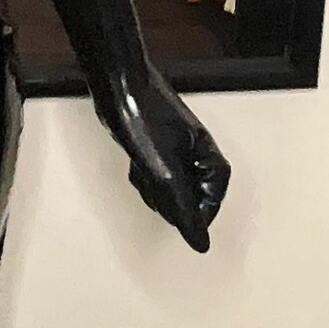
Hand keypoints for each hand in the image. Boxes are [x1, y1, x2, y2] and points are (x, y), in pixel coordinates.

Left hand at [96, 64, 230, 253]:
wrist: (117, 84)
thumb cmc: (142, 118)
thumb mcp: (164, 174)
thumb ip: (182, 211)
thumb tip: (199, 243)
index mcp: (210, 158)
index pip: (211, 203)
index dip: (192, 216)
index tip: (174, 217)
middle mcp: (197, 153)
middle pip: (189, 197)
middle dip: (167, 197)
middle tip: (154, 183)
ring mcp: (177, 150)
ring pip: (169, 188)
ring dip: (152, 186)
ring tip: (143, 168)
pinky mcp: (158, 147)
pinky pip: (154, 175)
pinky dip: (143, 174)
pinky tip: (135, 161)